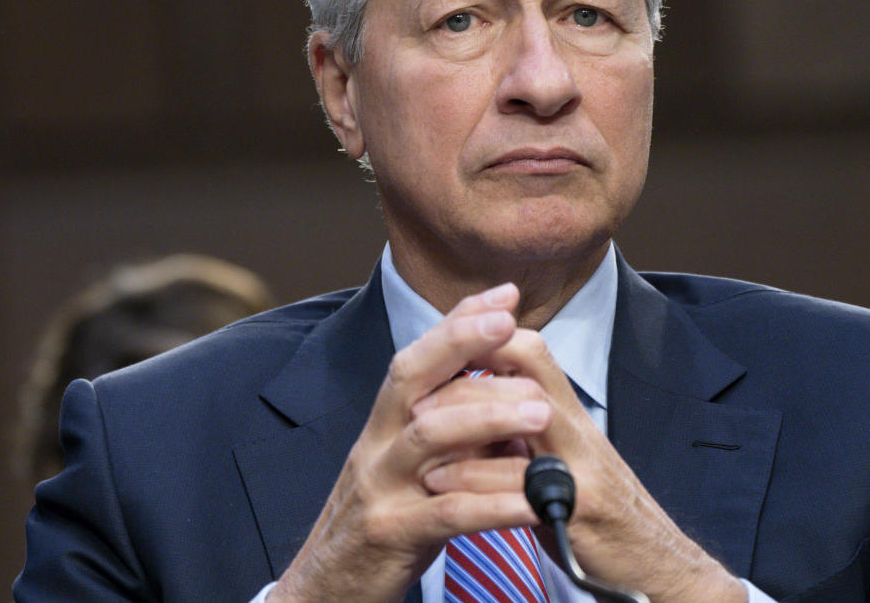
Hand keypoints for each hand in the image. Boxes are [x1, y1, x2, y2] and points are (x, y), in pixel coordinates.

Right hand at [270, 283, 551, 602]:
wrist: (328, 589)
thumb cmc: (385, 521)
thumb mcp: (410, 466)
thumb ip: (450, 428)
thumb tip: (509, 392)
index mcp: (384, 424)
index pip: (418, 358)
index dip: (458, 322)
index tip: (504, 295)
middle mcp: (375, 445)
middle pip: (411, 378)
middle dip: (461, 343)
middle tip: (512, 324)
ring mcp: (380, 488)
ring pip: (429, 437)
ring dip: (487, 418)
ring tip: (540, 412)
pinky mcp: (391, 534)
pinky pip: (446, 513)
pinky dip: (493, 503)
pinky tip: (533, 500)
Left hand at [422, 328, 747, 602]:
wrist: (650, 561)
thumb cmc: (592, 509)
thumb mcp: (557, 457)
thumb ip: (520, 425)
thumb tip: (468, 396)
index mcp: (568, 413)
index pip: (530, 349)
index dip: (486, 338)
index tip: (439, 349)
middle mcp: (578, 428)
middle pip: (526, 368)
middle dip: (467, 370)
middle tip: (415, 391)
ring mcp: (581, 465)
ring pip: (525, 411)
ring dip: (465, 415)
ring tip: (417, 430)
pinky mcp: (579, 507)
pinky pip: (521, 480)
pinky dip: (473, 476)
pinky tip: (438, 482)